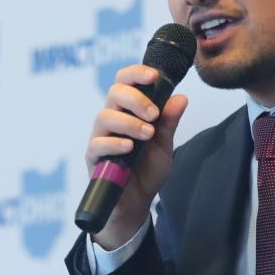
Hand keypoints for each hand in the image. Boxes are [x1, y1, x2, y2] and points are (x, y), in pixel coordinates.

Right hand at [86, 65, 188, 249]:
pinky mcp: (93, 157)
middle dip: (136, 99)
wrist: (137, 201)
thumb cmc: (147, 170)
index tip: (153, 76)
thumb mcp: (164, 144)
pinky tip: (129, 147)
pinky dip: (115, 143)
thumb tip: (181, 97)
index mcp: (128, 110)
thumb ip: (169, 122)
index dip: (136, 73)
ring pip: (105, 116)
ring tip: (147, 134)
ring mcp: (100, 137)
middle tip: (153, 114)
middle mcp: (112, 119)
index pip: (125, 82)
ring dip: (129, 122)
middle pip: (114, 92)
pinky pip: (98, 143)